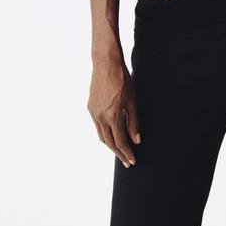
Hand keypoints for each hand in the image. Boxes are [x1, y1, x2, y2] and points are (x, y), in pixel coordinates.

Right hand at [87, 49, 140, 167]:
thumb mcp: (132, 101)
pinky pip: (97, 127)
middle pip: (109, 143)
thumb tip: (136, 140)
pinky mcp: (90, 108)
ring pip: (102, 136)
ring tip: (120, 152)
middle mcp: (100, 117)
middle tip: (127, 162)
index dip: (127, 153)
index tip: (133, 161)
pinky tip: (112, 135)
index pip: (120, 142)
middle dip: (119, 154)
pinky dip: (105, 135)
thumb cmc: (122, 80)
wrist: (106, 64)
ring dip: (111, 146)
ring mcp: (93, 113)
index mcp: (112, 116)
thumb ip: (134, 122)